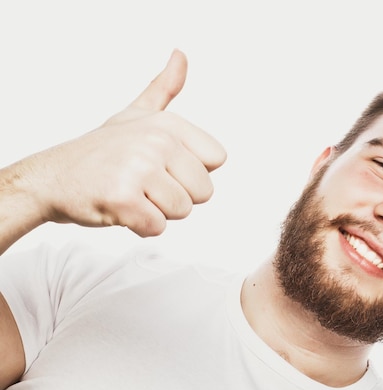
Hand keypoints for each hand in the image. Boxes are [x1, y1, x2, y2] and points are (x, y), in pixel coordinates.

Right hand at [25, 49, 225, 236]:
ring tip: (132, 194)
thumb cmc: (100, 150)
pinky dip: (139, 226)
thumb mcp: (136, 114)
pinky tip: (120, 208)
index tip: (163, 165)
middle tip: (144, 184)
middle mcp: (156, 141)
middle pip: (204, 191)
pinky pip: (157, 227)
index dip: (192, 171)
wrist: (52, 177)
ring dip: (157, 211)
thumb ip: (164, 88)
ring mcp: (139, 169)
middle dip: (176, 195)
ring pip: (182, 211)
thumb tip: (181, 55)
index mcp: (168, 124)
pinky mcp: (124, 199)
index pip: (216, 160)